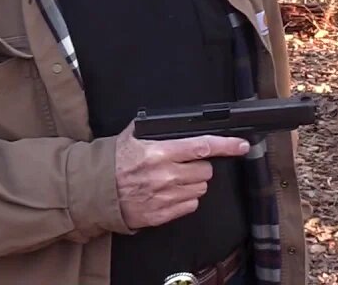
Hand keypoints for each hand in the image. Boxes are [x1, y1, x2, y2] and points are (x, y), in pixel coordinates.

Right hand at [113, 122, 248, 229]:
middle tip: (186, 165)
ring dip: (193, 183)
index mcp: (160, 153)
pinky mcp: (161, 215)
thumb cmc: (114, 161)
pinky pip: (189, 206)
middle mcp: (165, 175)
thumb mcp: (132, 136)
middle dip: (201, 167)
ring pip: (200, 189)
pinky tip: (170, 193)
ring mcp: (164, 197)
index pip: (202, 147)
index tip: (241, 145)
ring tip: (174, 179)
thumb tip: (178, 121)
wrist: (95, 191)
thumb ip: (155, 129)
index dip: (226, 146)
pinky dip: (185, 199)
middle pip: (205, 171)